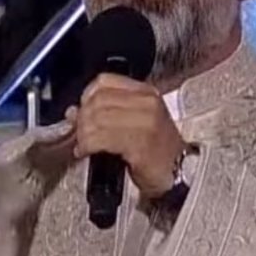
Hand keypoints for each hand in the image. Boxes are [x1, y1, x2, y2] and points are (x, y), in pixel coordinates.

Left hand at [68, 74, 185, 198]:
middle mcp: (147, 103)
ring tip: (82, 145)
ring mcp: (145, 121)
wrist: (182, 173)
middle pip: (97, 100)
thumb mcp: (134, 124)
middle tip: (78, 133)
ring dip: (82, 134)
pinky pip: (100, 138)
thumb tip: (73, 112)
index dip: (86, 96)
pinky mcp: (139, 142)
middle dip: (81, 119)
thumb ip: (105, 113)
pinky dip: (87, 146)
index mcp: (146, 93)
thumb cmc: (158, 152)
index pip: (104, 81)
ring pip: (96, 118)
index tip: (81, 113)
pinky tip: (86, 152)